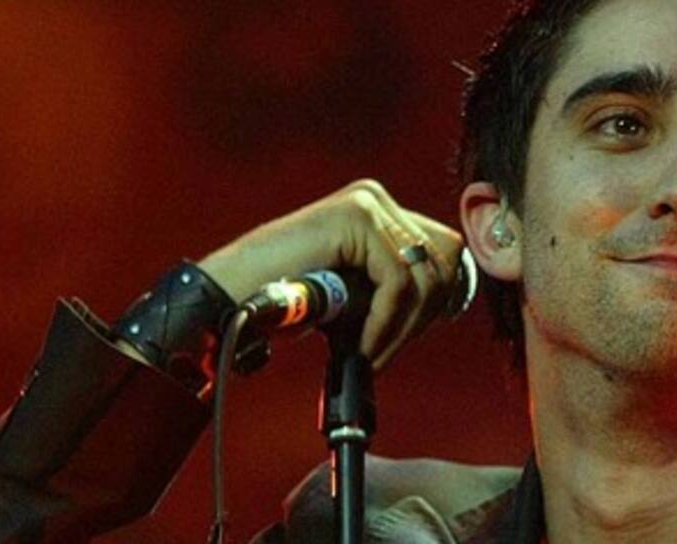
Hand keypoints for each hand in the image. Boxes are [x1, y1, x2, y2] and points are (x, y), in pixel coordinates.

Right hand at [197, 179, 463, 369]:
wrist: (229, 299)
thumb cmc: (285, 303)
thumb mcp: (354, 294)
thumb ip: (393, 288)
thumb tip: (447, 302)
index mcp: (377, 211)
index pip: (443, 250)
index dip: (437, 299)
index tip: (404, 337)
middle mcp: (375, 198)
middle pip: (444, 259)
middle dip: (423, 314)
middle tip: (384, 350)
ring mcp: (365, 202)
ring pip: (424, 274)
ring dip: (402, 328)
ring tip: (370, 354)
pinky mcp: (354, 218)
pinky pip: (397, 282)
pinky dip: (385, 324)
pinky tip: (361, 347)